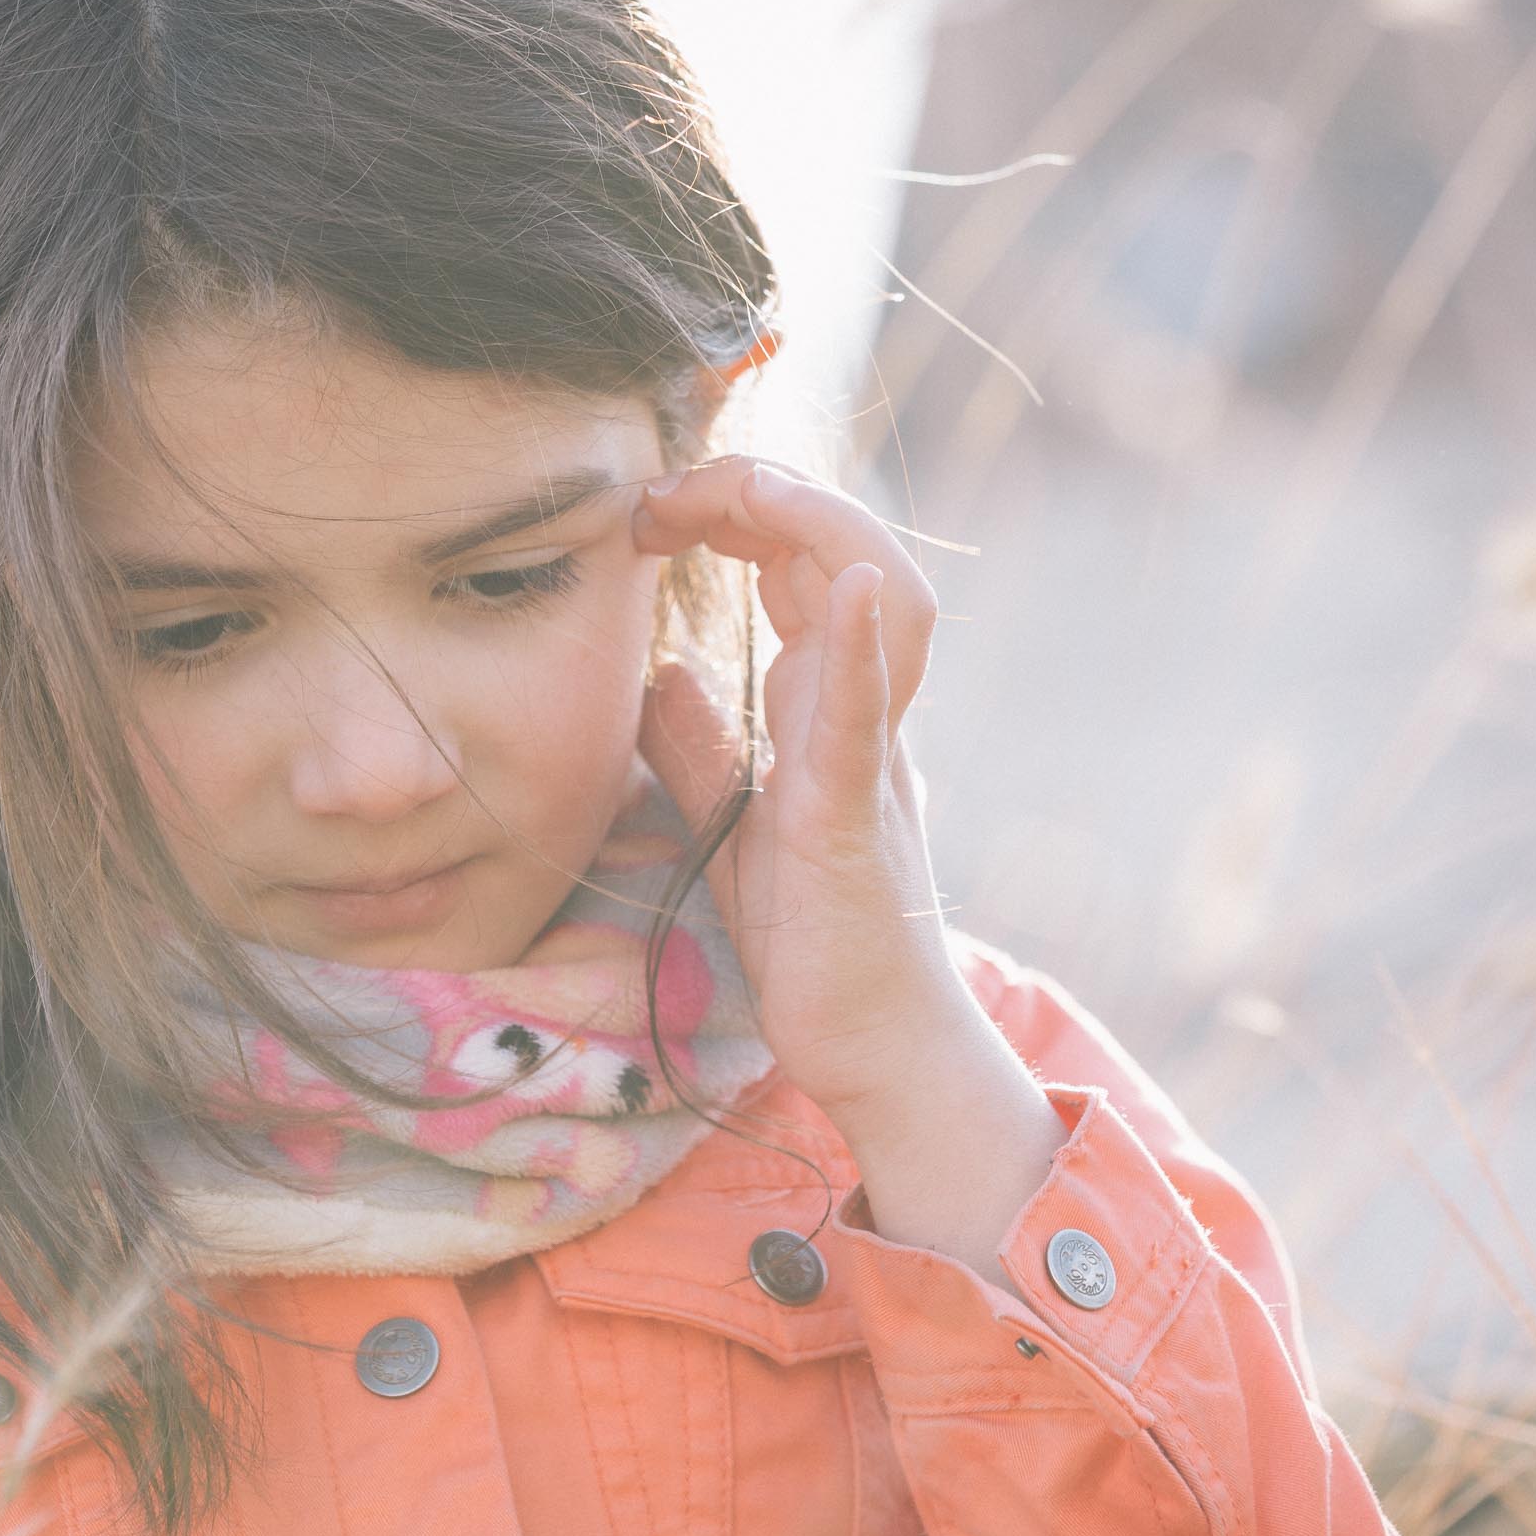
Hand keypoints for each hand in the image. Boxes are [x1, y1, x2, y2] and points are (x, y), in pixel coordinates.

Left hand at [631, 456, 981, 1129]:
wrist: (876, 1049)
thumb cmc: (817, 945)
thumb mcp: (734, 826)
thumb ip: (702, 748)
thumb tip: (662, 672)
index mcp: (829, 709)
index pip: (799, 566)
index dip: (736, 513)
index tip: (652, 510)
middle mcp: (863, 715)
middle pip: (840, 554)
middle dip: (762, 492)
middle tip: (668, 486)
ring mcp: (869, 760)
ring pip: (884, 605)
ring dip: (824, 530)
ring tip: (759, 489)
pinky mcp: (856, 820)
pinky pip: (870, 718)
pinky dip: (869, 642)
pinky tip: (855, 584)